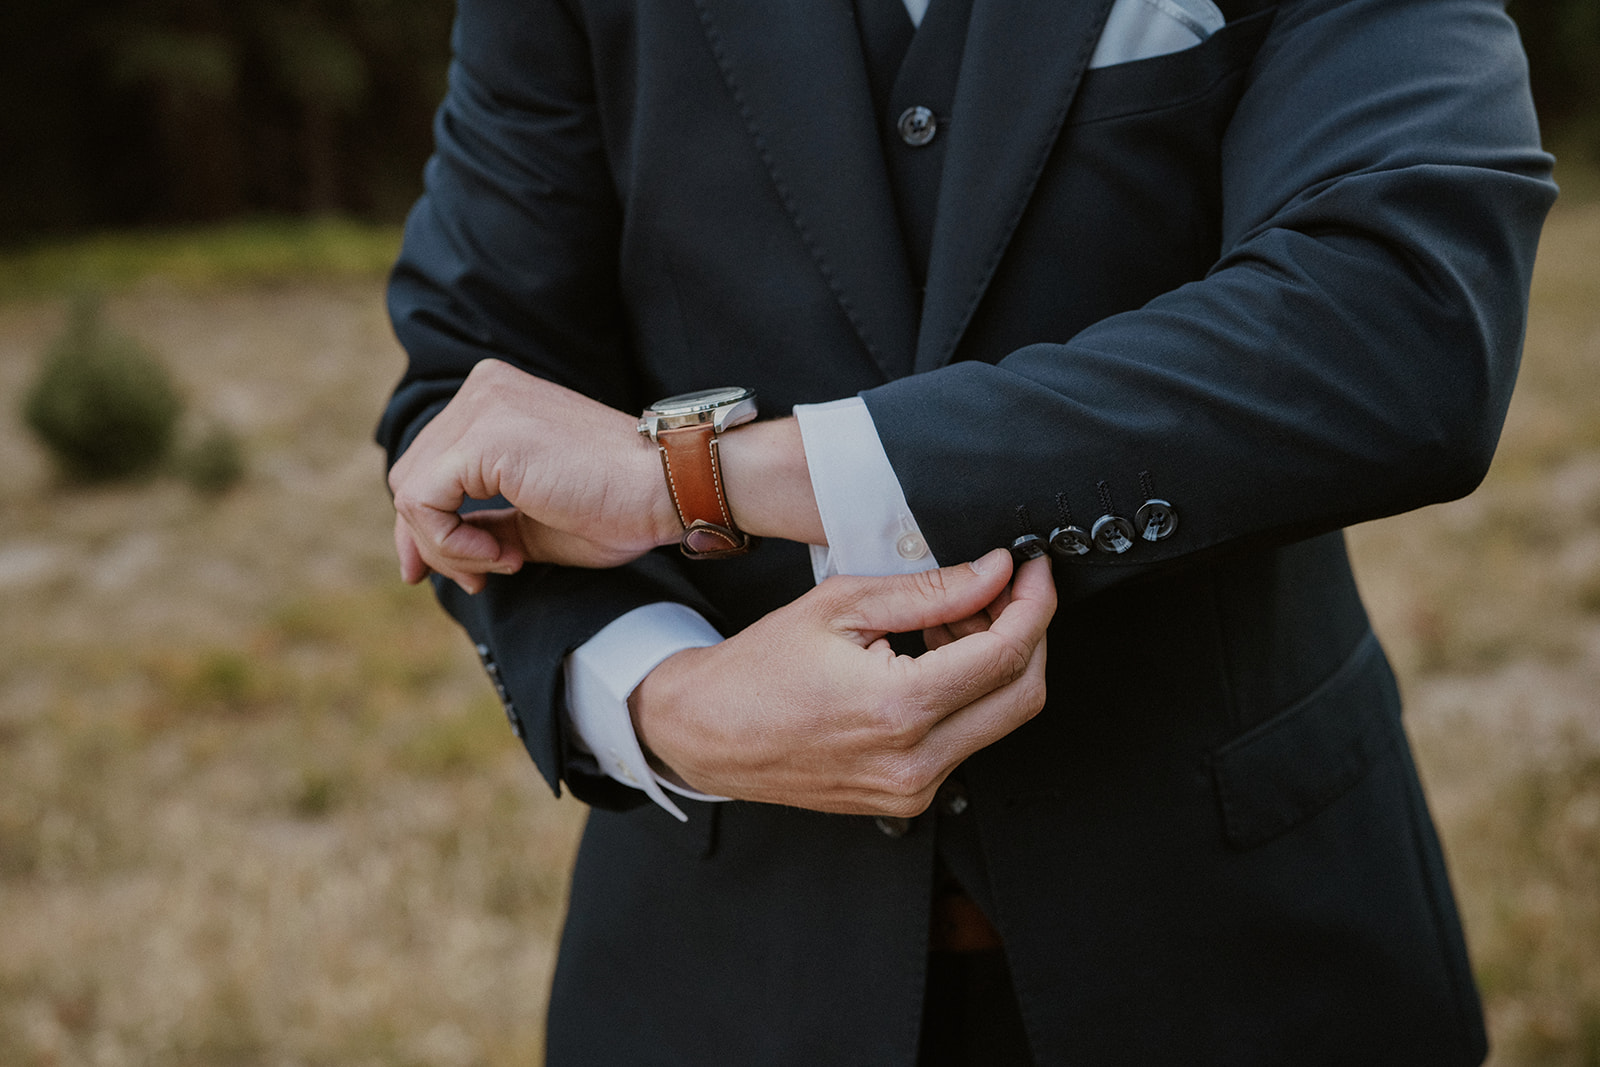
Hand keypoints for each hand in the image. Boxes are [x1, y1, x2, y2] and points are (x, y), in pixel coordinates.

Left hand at [388, 359, 677, 590]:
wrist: (668, 488)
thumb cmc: (618, 507)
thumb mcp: (532, 520)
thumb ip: (483, 522)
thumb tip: (430, 551)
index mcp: (497, 397)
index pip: (428, 461)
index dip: (426, 526)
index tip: (451, 572)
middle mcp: (483, 388)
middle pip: (410, 476)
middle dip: (432, 541)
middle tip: (477, 580)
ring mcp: (482, 407)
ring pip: (410, 491)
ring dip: (447, 546)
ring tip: (503, 563)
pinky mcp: (483, 437)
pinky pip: (423, 502)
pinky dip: (451, 542)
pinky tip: (502, 556)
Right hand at [630, 549, 1055, 815]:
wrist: (707, 733)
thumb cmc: (757, 670)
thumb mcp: (841, 606)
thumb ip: (930, 590)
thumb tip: (995, 573)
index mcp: (898, 708)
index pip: (1007, 654)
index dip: (1034, 604)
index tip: (1033, 571)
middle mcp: (915, 761)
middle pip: (1023, 695)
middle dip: (1027, 633)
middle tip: (1003, 591)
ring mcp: (913, 789)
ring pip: (1000, 720)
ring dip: (994, 664)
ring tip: (949, 622)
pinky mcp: (908, 798)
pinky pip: (966, 742)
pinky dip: (966, 696)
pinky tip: (931, 660)